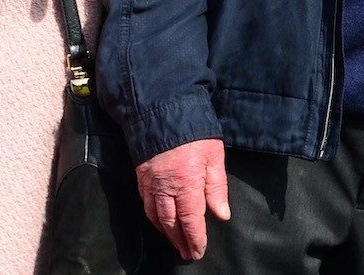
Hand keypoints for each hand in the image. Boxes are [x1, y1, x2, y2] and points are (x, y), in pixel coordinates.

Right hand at [137, 137, 229, 260]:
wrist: (162, 110)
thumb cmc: (194, 131)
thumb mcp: (214, 156)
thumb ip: (217, 187)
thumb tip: (222, 214)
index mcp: (187, 183)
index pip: (191, 220)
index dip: (195, 239)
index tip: (198, 251)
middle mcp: (165, 188)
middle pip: (171, 223)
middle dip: (180, 241)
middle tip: (188, 254)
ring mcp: (150, 183)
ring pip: (156, 217)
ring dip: (166, 233)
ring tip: (176, 242)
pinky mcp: (141, 177)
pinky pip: (146, 204)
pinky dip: (154, 217)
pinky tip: (160, 222)